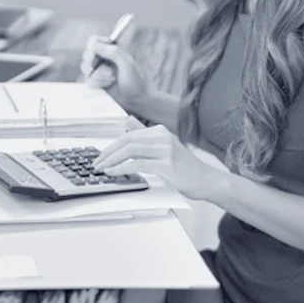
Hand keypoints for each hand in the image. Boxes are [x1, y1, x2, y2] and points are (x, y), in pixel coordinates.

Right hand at [81, 33, 149, 114]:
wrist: (135, 101)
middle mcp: (103, 57)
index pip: (94, 41)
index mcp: (112, 49)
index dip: (91, 48)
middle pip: (86, 55)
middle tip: (110, 74)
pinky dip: (96, 84)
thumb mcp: (127, 65)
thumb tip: (95, 46)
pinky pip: (87, 80)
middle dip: (96, 66)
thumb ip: (114, 53)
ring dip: (98, 76)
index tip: (92, 58)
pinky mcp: (95, 80)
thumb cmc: (135, 82)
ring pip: (85, 68)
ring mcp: (98, 69)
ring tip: (112, 81)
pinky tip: (107, 86)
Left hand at [92, 125, 219, 200]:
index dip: (111, 146)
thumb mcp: (165, 146)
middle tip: (96, 163)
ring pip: (130, 150)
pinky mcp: (167, 165)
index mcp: (159, 131)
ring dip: (112, 160)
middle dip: (108, 152)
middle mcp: (162, 137)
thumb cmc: (184, 166)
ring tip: (101, 168)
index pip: (128, 135)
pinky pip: (137, 164)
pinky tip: (113, 172)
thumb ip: (145, 134)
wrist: (207, 180)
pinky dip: (121, 168)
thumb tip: (126, 122)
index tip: (101, 156)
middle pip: (127, 140)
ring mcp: (166, 150)